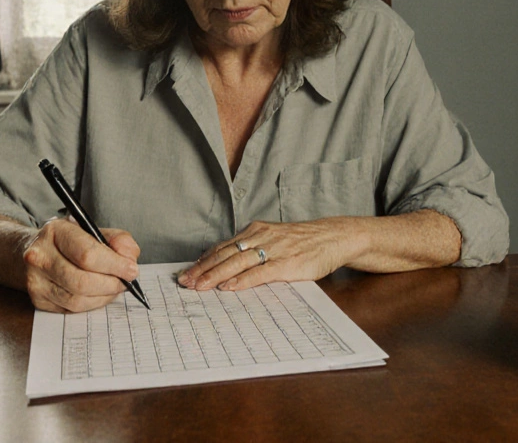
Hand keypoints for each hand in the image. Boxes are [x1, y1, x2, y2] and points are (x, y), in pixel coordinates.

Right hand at [22, 218, 140, 312]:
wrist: (35, 250)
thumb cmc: (69, 240)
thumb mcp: (92, 229)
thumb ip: (117, 240)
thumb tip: (130, 258)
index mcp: (55, 231)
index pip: (87, 254)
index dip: (114, 265)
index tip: (131, 270)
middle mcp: (40, 256)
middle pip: (82, 281)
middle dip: (111, 284)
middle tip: (125, 282)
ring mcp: (35, 280)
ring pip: (77, 300)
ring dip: (103, 296)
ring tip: (114, 288)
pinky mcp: (38, 300)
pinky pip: (71, 309)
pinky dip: (91, 304)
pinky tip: (98, 294)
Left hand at [177, 218, 357, 292]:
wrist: (332, 237)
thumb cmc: (302, 242)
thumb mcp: (273, 239)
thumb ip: (252, 249)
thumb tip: (227, 266)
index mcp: (255, 231)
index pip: (222, 247)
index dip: (203, 261)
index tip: (187, 273)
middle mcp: (261, 237)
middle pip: (225, 254)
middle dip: (203, 269)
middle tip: (185, 282)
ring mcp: (274, 249)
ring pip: (238, 262)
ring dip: (216, 275)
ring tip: (200, 286)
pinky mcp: (287, 263)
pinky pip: (260, 272)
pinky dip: (243, 280)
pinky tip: (230, 287)